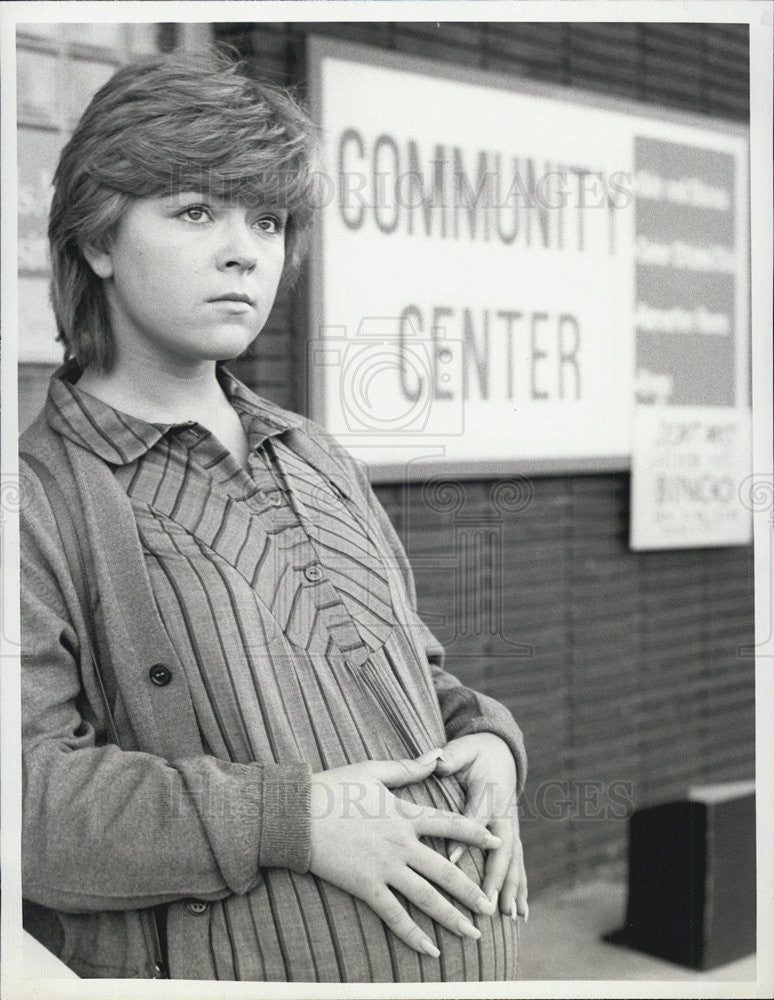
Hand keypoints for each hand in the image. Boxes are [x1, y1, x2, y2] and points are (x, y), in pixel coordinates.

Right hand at [308, 749, 500, 956]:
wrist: (298, 814)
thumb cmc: (334, 788)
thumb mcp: (373, 771)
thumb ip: (408, 767)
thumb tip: (438, 754)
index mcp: (405, 815)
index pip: (450, 824)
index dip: (476, 834)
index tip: (498, 843)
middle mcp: (401, 844)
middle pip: (446, 871)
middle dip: (471, 890)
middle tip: (490, 906)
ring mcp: (385, 868)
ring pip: (428, 898)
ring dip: (453, 918)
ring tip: (473, 934)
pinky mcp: (366, 887)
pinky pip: (396, 916)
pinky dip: (414, 935)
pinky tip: (431, 951)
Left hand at [434, 733, 527, 921]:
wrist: (500, 752)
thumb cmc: (475, 752)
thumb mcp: (463, 749)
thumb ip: (451, 757)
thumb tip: (438, 760)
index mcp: (489, 792)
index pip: (476, 817)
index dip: (465, 838)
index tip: (450, 860)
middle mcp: (504, 814)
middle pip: (501, 848)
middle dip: (495, 876)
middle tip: (487, 902)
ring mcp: (511, 827)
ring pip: (513, 861)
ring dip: (511, 889)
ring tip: (509, 917)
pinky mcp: (512, 836)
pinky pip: (518, 865)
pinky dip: (520, 890)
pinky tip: (521, 915)